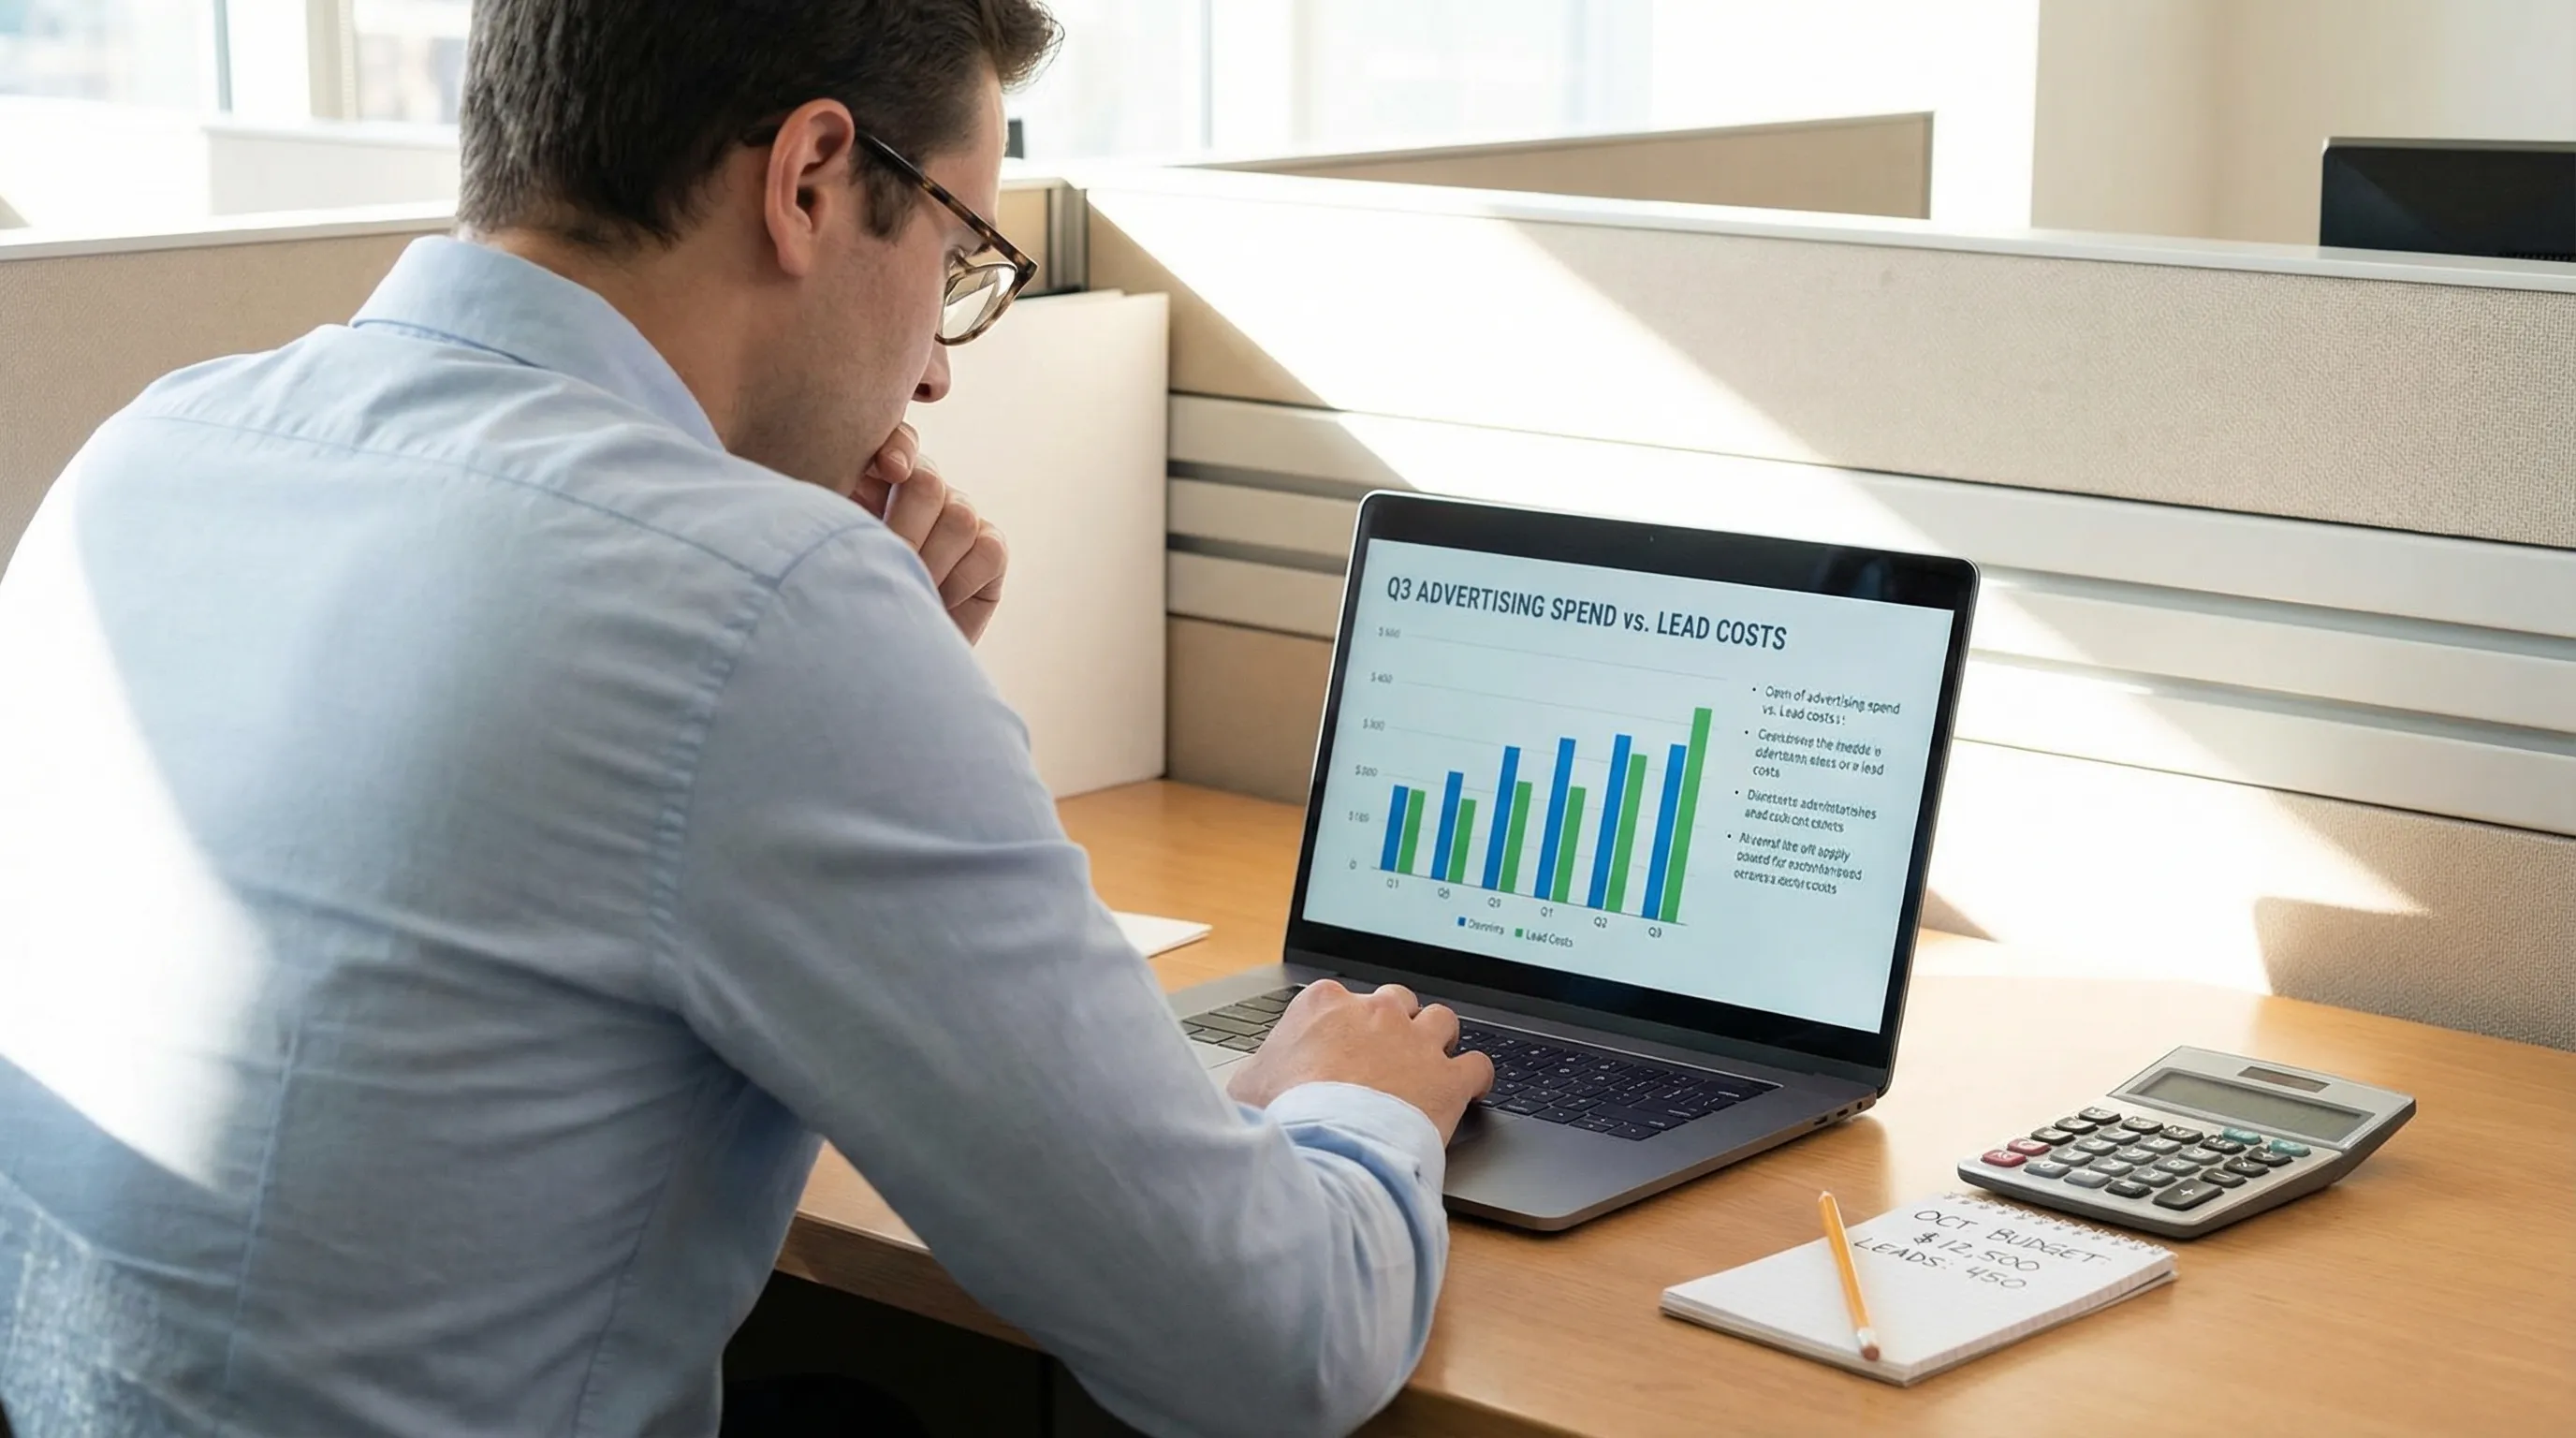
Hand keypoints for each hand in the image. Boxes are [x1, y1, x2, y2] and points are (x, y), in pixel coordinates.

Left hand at [857, 422, 1006, 644]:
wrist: (878, 664)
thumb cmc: (842, 608)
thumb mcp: (829, 555)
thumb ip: (837, 515)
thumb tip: (871, 485)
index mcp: (877, 484)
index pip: (901, 442)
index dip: (900, 448)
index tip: (891, 471)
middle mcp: (923, 496)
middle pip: (928, 481)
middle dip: (906, 528)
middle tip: (886, 564)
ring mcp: (960, 520)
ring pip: (959, 516)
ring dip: (930, 562)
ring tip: (907, 592)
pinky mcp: (990, 552)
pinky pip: (988, 549)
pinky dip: (961, 580)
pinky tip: (938, 601)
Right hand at [1225, 981, 1494, 1142]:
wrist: (1326, 1146)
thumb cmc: (1282, 1117)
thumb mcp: (1248, 1087)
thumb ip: (1259, 1071)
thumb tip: (1250, 1082)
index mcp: (1324, 1004)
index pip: (1344, 999)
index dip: (1348, 1025)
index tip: (1347, 1047)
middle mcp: (1375, 1012)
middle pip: (1397, 1002)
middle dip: (1396, 1025)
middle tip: (1389, 1057)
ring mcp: (1415, 1041)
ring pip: (1442, 1021)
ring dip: (1438, 1041)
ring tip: (1431, 1066)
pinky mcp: (1448, 1077)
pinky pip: (1478, 1065)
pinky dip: (1476, 1077)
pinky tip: (1471, 1090)